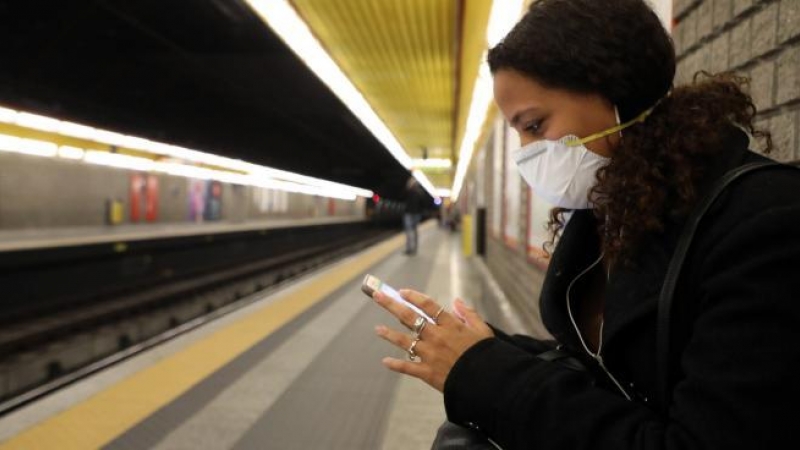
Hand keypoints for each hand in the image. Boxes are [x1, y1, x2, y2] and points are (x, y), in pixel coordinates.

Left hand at [372, 289, 493, 391]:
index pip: (428, 305)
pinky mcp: (427, 372)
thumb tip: (457, 301)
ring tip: (378, 329)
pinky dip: (396, 365)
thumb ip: (469, 314)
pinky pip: (408, 367)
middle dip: (392, 305)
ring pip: (404, 341)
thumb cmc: (486, 355)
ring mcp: (430, 354)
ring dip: (389, 334)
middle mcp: (436, 336)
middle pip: (410, 317)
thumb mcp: (483, 330)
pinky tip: (385, 362)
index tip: (402, 291)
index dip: (414, 297)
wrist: (486, 382)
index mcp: (450, 325)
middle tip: (378, 296)